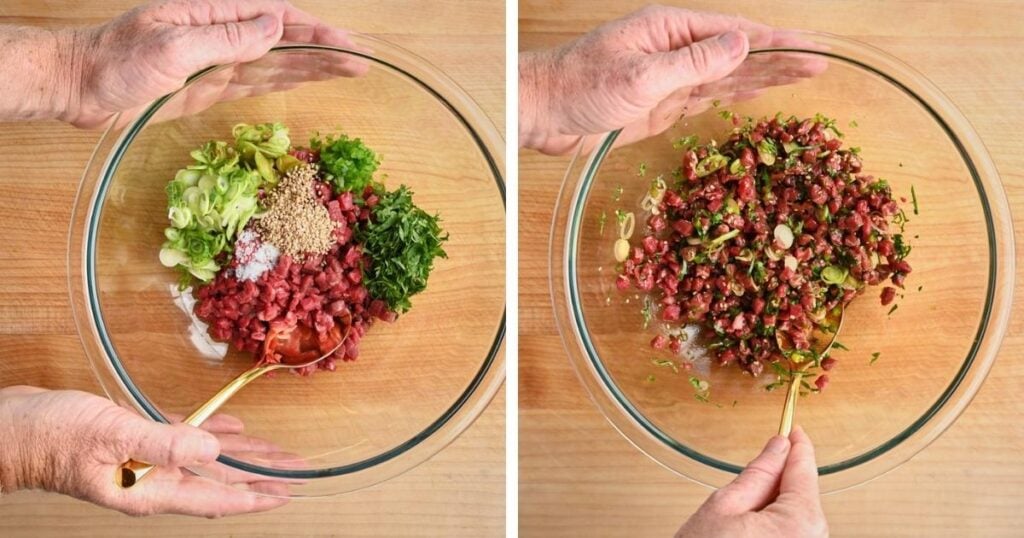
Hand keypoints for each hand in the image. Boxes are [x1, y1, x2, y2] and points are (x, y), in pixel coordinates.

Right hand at [0, 385, 290, 517]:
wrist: (7, 429)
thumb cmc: (49, 435)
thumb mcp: (111, 434)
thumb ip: (163, 442)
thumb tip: (214, 450)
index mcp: (149, 488)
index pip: (216, 498)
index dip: (256, 496)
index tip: (290, 491)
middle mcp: (151, 480)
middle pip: (219, 481)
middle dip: (260, 475)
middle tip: (297, 469)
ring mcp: (142, 462)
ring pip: (205, 460)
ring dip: (241, 454)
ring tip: (275, 451)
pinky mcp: (132, 440)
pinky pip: (181, 439)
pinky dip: (208, 433)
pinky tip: (229, 430)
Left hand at [59, 0, 365, 127]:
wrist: (79, 87)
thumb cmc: (118, 61)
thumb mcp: (174, 46)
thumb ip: (227, 38)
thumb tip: (275, 26)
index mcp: (213, 14)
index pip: (275, 18)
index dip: (313, 30)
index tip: (345, 43)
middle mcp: (220, 35)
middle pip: (283, 41)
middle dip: (323, 50)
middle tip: (362, 62)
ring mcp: (216, 62)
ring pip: (275, 64)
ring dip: (311, 67)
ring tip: (348, 70)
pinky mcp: (209, 88)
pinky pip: (255, 83)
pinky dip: (282, 82)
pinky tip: (304, 79)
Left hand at [519, 5, 823, 153]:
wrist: (542, 114)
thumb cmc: (580, 86)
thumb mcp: (641, 75)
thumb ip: (694, 63)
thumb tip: (744, 45)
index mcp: (670, 29)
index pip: (734, 32)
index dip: (776, 39)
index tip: (812, 46)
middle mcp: (674, 49)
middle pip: (737, 53)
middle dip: (780, 57)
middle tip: (822, 63)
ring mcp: (669, 78)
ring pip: (726, 76)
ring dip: (763, 77)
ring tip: (803, 74)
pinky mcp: (661, 105)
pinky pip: (706, 98)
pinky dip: (733, 96)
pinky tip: (756, 91)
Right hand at [675, 426, 828, 537]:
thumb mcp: (724, 505)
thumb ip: (758, 472)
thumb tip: (778, 446)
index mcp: (799, 523)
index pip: (804, 470)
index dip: (798, 445)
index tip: (794, 428)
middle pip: (803, 494)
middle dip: (778, 482)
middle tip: (744, 486)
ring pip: (798, 516)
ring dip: (774, 507)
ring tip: (737, 521)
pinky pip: (794, 534)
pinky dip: (775, 526)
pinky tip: (749, 533)